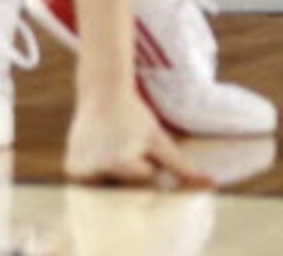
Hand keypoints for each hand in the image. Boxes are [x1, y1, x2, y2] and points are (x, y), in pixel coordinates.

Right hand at [66, 91, 212, 187]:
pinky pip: (92, 181)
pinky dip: (99, 170)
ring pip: (108, 186)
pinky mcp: (70, 169)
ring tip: (112, 146)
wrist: (102, 96)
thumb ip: (183, 167)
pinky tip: (100, 149)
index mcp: (121, 163)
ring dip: (114, 173)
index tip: (139, 142)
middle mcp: (98, 169)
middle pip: (125, 186)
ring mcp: (80, 171)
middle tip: (124, 143)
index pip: (145, 179)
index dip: (148, 160)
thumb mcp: (160, 141)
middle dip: (130, 169)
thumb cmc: (136, 118)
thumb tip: (211, 185)